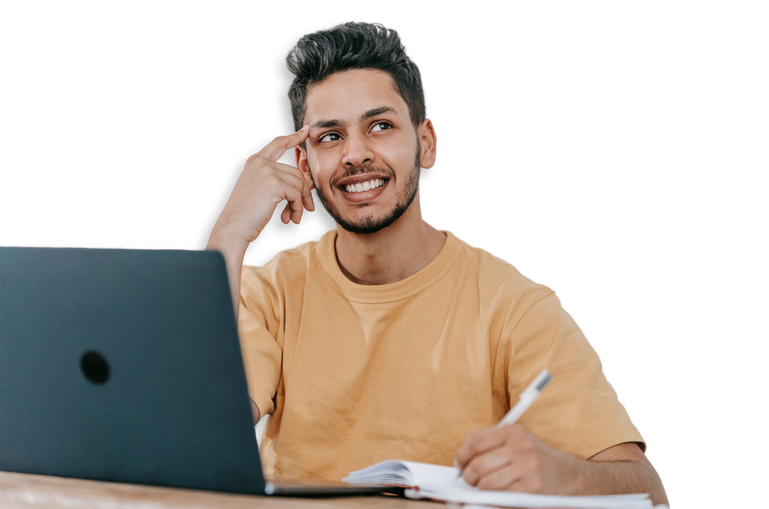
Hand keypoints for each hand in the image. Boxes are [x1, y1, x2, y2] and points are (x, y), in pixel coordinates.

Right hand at [211, 125, 313, 246]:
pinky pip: (297, 194)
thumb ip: (275, 180)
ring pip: (299, 184)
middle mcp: (261, 162)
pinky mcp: (274, 184)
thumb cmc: (246, 214)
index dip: (294, 137)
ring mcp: (267, 171)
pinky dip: (297, 208)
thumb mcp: (258, 190)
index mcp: (255, 161)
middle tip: (306, 209)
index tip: (305, 131)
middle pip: (296, 172)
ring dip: (300, 204)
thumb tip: (304, 184)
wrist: (233, 227)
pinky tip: (290, 218)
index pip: (278, 143)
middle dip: (304, 192)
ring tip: (293, 217)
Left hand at [454, 424, 577, 493]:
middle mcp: (520, 446)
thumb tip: (461, 460)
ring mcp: (527, 467)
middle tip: (469, 480)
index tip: (460, 464)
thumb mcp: (516, 440)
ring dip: (480, 489)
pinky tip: (497, 495)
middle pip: (478, 464)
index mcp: (513, 431)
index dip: (461, 456)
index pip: (474, 441)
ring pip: (486, 483)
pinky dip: (494, 498)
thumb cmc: (534, 458)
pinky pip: (501, 496)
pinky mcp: (531, 487)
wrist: (567, 475)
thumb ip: (490, 443)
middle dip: (468, 476)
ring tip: (483, 488)